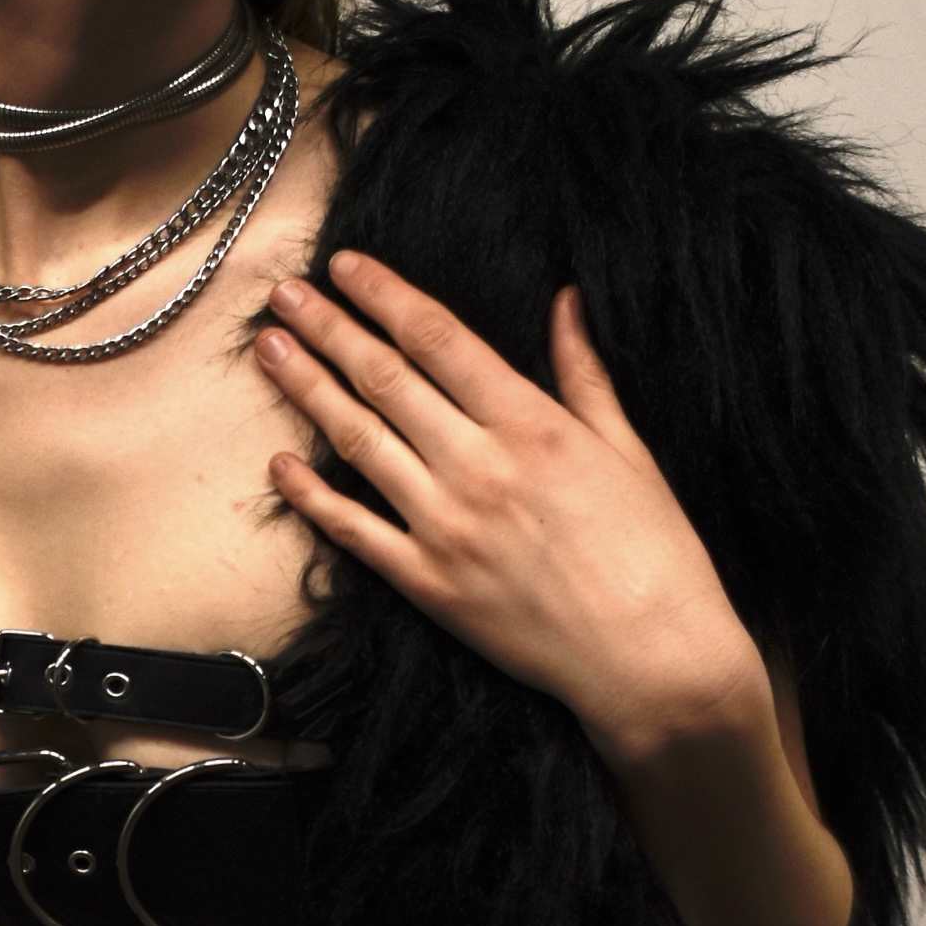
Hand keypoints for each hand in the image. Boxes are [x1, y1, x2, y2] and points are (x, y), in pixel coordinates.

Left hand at [256, 255, 765, 764]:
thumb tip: (565, 300)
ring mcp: (446, 527)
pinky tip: (279, 462)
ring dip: (307, 389)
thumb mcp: (629, 450)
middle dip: (328, 327)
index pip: (438, 338)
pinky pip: (353, 531)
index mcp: (532, 425)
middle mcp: (480, 467)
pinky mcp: (428, 584)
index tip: (344, 266)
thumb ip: (585, 373)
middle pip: (384, 378)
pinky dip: (311, 495)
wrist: (652, 660)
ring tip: (270, 349)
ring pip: (358, 441)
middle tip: (283, 293)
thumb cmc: (655, 554)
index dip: (384, 295)